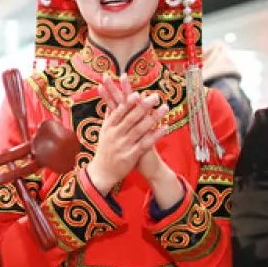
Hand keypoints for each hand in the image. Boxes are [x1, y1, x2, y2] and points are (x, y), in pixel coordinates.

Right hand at [87, 74, 170, 193]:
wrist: (102, 172)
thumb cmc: (104, 150)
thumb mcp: (103, 132)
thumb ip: (109, 117)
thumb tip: (110, 101)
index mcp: (108, 127)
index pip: (119, 112)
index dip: (128, 103)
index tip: (138, 93)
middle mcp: (115, 135)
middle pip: (131, 118)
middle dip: (143, 106)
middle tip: (156, 97)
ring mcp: (123, 145)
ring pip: (140, 129)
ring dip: (154, 118)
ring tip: (165, 108)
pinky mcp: (131, 156)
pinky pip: (145, 143)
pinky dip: (156, 135)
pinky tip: (165, 127)